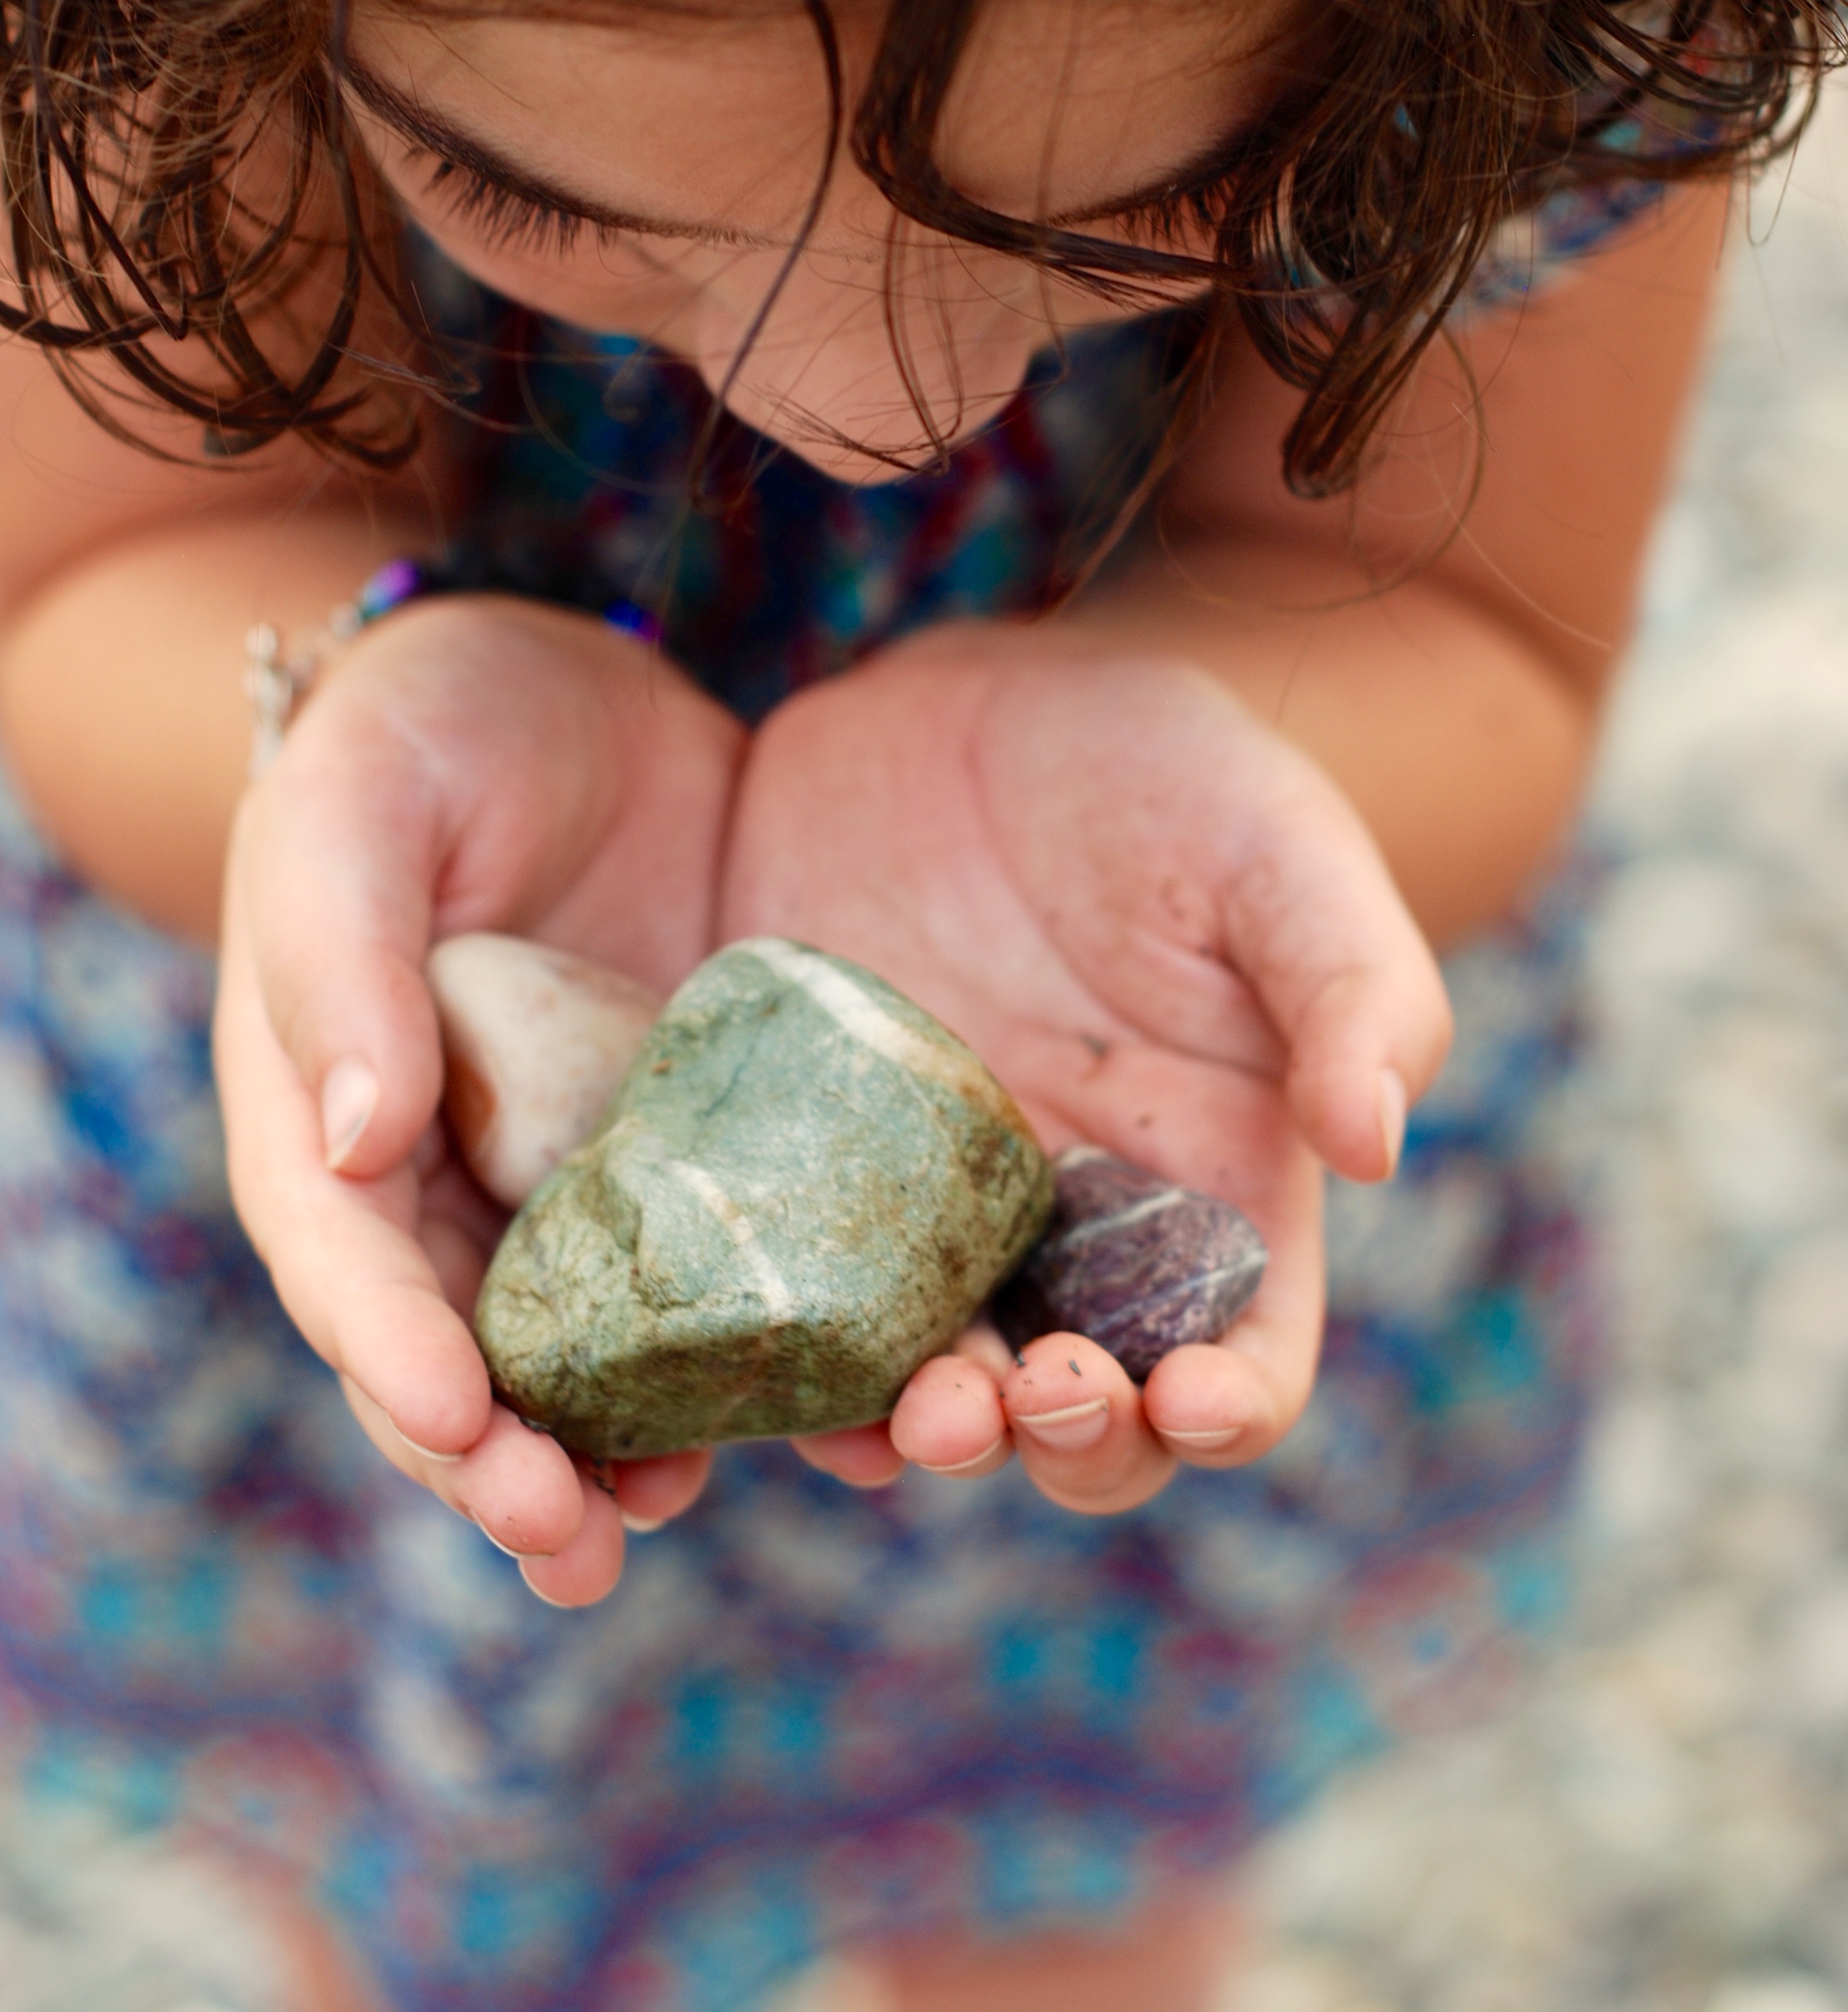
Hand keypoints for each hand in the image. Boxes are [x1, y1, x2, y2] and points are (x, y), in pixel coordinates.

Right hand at [214, 596, 742, 1604]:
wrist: (566, 696)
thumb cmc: (421, 731)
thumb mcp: (358, 800)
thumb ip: (336, 952)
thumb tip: (345, 1141)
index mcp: (326, 1116)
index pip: (346, 1259)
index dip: (391, 1350)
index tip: (459, 1417)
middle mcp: (450, 1184)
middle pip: (462, 1354)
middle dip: (503, 1462)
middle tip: (571, 1543)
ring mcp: (576, 1182)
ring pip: (589, 1352)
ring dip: (624, 1453)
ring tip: (674, 1521)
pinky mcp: (699, 1155)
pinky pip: (724, 1273)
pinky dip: (761, 1355)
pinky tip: (826, 1411)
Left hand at [718, 622, 1451, 1515]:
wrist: (989, 703)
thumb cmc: (1176, 776)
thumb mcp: (1283, 853)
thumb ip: (1352, 991)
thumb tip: (1377, 1147)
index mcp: (1217, 1193)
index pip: (1245, 1358)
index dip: (1227, 1408)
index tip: (1192, 1397)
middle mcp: (1071, 1234)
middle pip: (1081, 1416)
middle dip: (1061, 1444)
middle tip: (1016, 1399)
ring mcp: (928, 1210)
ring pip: (925, 1384)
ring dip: (916, 1431)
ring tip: (905, 1411)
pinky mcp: (805, 1160)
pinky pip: (788, 1289)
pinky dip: (782, 1351)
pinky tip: (770, 1354)